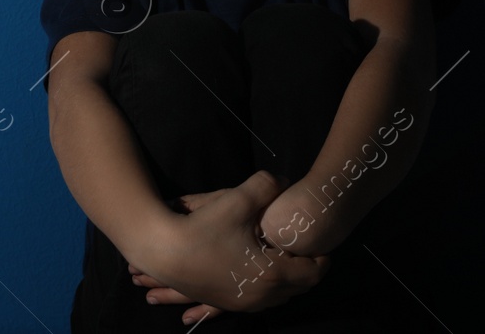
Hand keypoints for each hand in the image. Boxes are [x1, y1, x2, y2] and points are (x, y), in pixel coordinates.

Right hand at [127, 170, 329, 315]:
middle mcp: (262, 296)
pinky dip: (268, 286)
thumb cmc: (202, 228)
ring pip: (280, 296)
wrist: (162, 252)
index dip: (322, 257)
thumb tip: (284, 180)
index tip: (318, 241)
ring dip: (287, 278)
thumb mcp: (237, 199)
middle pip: (300, 287)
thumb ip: (266, 185)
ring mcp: (244, 303)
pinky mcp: (228, 303)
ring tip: (284, 256)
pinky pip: (261, 300)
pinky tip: (260, 268)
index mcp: (272, 274)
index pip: (313, 272)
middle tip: (305, 248)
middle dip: (306, 268)